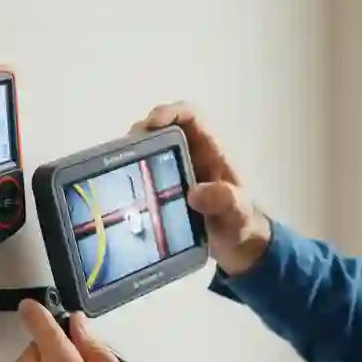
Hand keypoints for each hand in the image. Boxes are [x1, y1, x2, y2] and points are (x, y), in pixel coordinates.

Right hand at [131, 102, 272, 275]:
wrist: (239, 248)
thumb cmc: (242, 224)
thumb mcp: (237, 213)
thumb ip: (224, 201)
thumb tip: (195, 193)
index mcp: (211, 151)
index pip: (190, 117)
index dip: (169, 113)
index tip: (150, 126)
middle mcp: (191, 156)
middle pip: (162, 130)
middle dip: (141, 135)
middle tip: (124, 154)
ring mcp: (177, 173)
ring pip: (150, 151)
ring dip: (133, 156)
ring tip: (118, 171)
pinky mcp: (166, 193)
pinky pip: (145, 176)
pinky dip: (133, 177)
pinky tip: (123, 191)